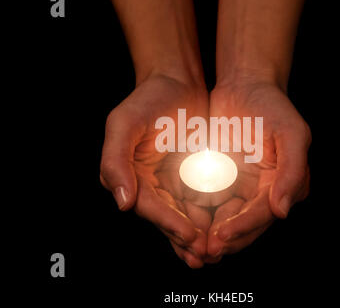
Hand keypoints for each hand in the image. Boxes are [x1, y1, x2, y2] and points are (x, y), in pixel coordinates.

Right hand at [100, 74, 211, 267]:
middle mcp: (148, 185)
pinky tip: (224, 229)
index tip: (190, 235)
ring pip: (184, 216)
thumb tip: (122, 202)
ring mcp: (171, 183)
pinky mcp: (191, 178)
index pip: (148, 206)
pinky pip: (200, 202)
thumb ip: (115, 161)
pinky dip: (210, 218)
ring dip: (198, 236)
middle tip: (205, 255)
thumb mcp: (124, 123)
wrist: (177, 83)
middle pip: (167, 218)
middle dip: (185, 238)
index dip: (168, 222)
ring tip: (215, 253)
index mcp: (129, 177)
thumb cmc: (147, 100)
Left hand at [206, 80, 310, 259]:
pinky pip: (210, 204)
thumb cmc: (272, 106)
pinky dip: (199, 217)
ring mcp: (241, 188)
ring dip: (210, 236)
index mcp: (284, 185)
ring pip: (226, 221)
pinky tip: (184, 226)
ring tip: (192, 249)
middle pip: (244, 225)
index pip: (263, 214)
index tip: (221, 237)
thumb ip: (292, 172)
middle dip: (225, 240)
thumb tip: (283, 211)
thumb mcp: (291, 133)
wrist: (244, 86)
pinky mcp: (221, 181)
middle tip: (203, 253)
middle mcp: (264, 192)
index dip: (243, 227)